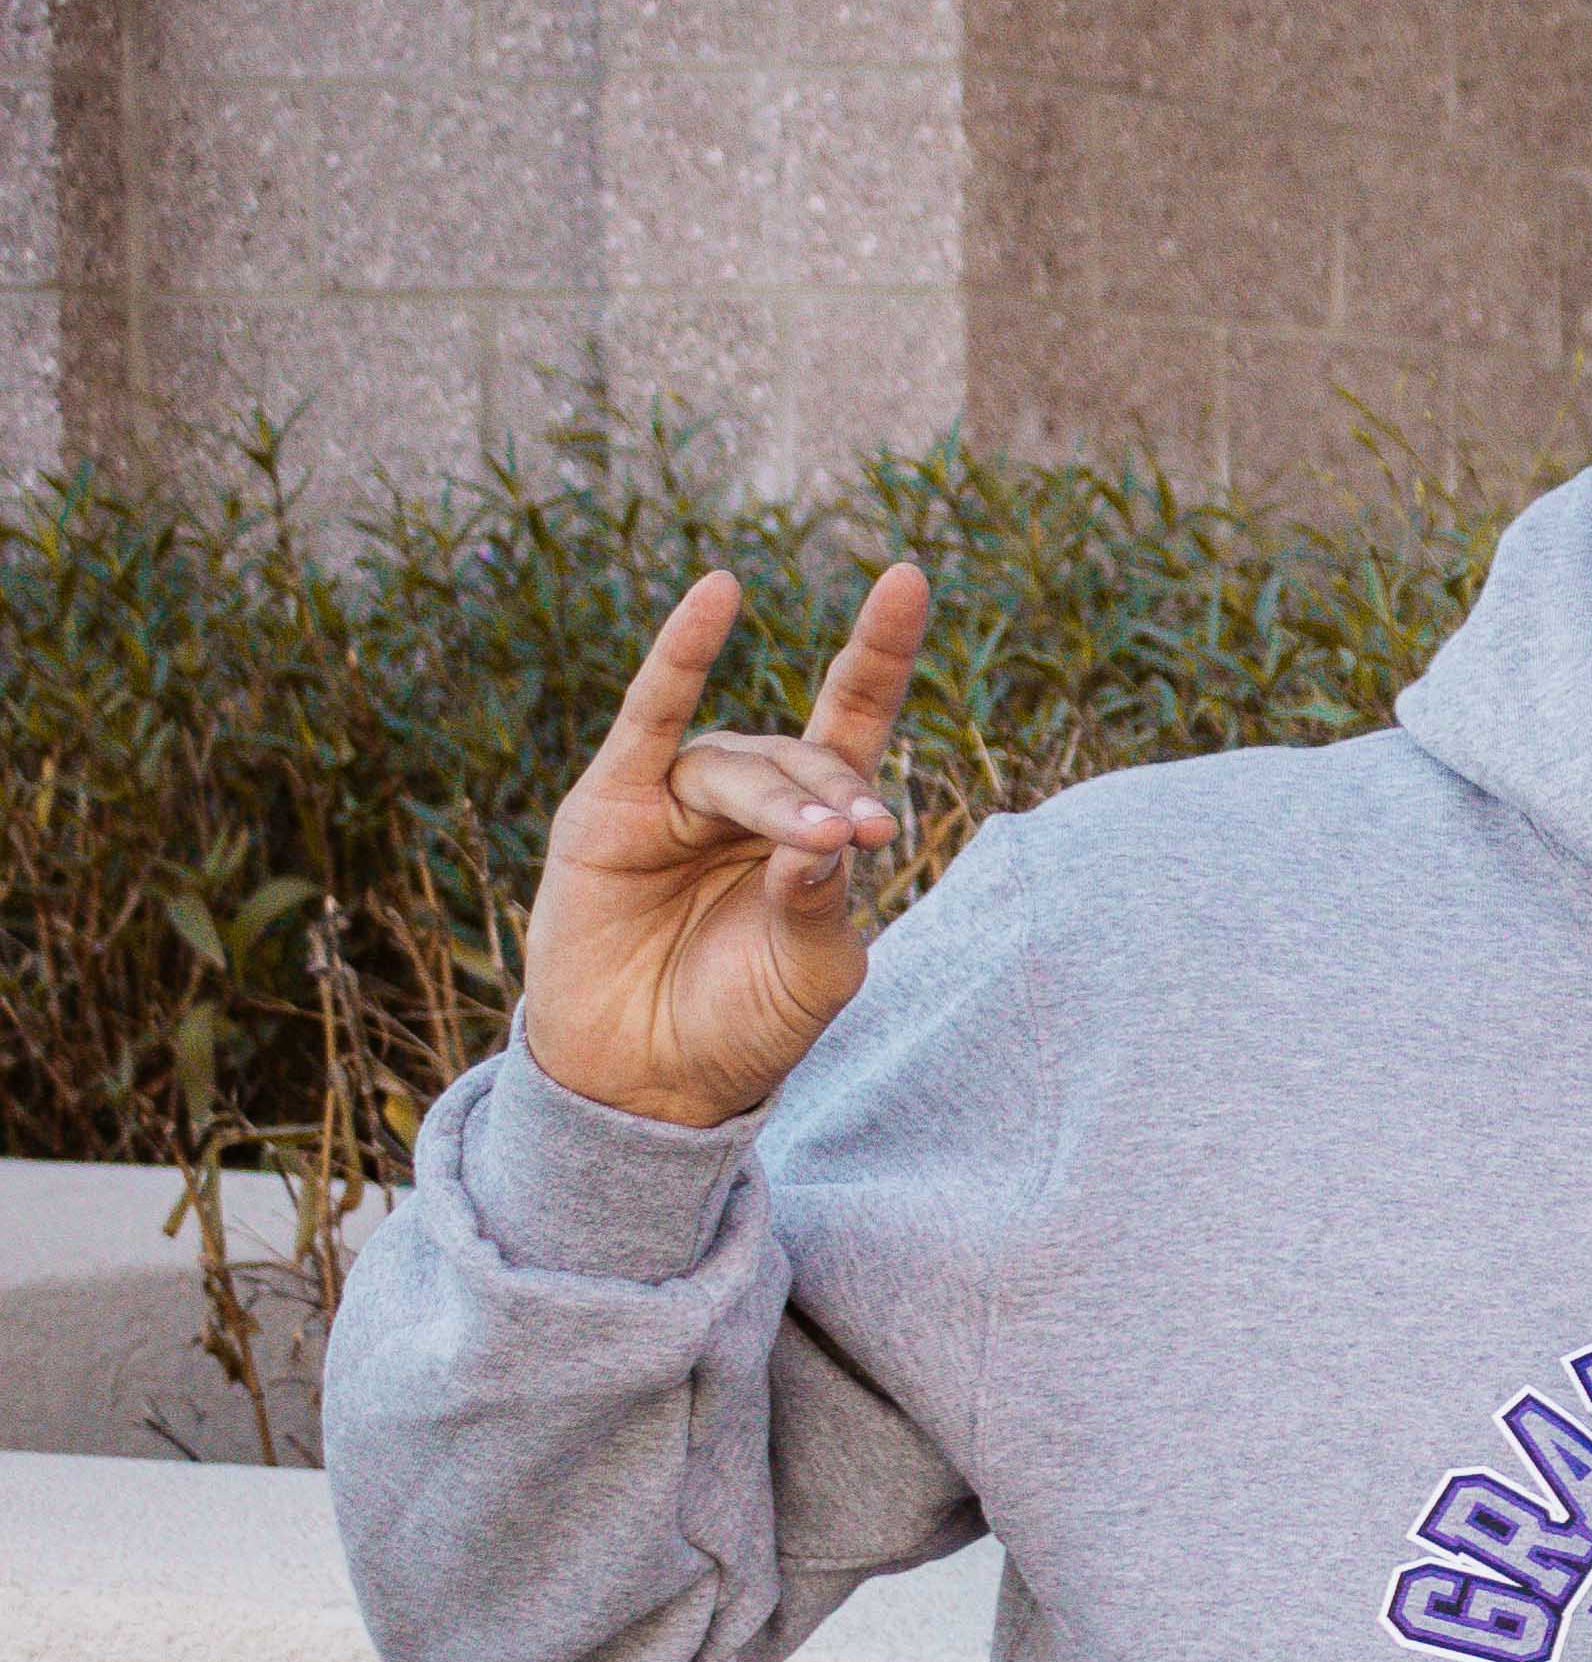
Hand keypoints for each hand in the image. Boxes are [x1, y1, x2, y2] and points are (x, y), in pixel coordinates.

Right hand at [518, 562, 928, 1129]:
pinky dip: (681, 655)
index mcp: (812, 829)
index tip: (910, 578)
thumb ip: (819, 904)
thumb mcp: (809, 971)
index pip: (852, 720)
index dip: (880, 653)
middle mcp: (746, 801)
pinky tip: (717, 594)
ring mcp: (675, 800)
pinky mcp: (610, 808)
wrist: (649, 1083)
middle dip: (837, 795)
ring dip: (782, 799)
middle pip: (803, 762)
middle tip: (864, 838)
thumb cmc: (742, 1024)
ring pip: (739, 767)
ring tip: (815, 844)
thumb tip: (824, 840)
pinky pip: (649, 718)